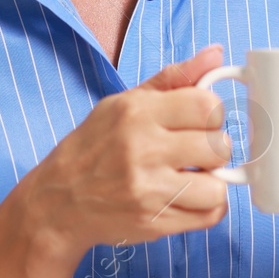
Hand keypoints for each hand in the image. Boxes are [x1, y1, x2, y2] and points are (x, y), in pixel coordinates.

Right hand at [21, 45, 231, 259]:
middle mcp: (142, 150)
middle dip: (214, 149)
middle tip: (196, 152)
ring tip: (192, 177)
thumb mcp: (124, 102)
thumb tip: (215, 54)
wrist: (59, 200)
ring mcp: (148, 191)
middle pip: (219, 147)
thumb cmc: (94, 146)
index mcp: (136, 113)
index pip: (207, 106)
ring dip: (212, 182)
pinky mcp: (154, 223)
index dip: (212, 114)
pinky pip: (209, 215)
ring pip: (218, 187)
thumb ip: (173, 79)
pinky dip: (207, 206)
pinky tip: (189, 196)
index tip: (200, 122)